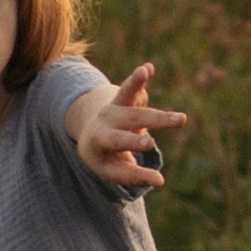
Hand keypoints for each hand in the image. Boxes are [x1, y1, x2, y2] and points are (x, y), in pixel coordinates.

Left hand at [74, 62, 186, 192]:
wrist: (91, 129)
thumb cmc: (105, 156)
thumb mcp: (114, 169)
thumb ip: (136, 176)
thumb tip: (160, 182)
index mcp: (100, 144)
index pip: (120, 164)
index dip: (138, 171)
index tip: (158, 180)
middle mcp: (106, 124)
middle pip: (124, 132)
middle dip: (136, 138)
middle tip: (150, 145)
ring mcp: (114, 108)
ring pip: (131, 105)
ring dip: (143, 95)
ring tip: (150, 82)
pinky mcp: (125, 96)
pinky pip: (131, 88)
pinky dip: (139, 79)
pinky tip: (148, 68)